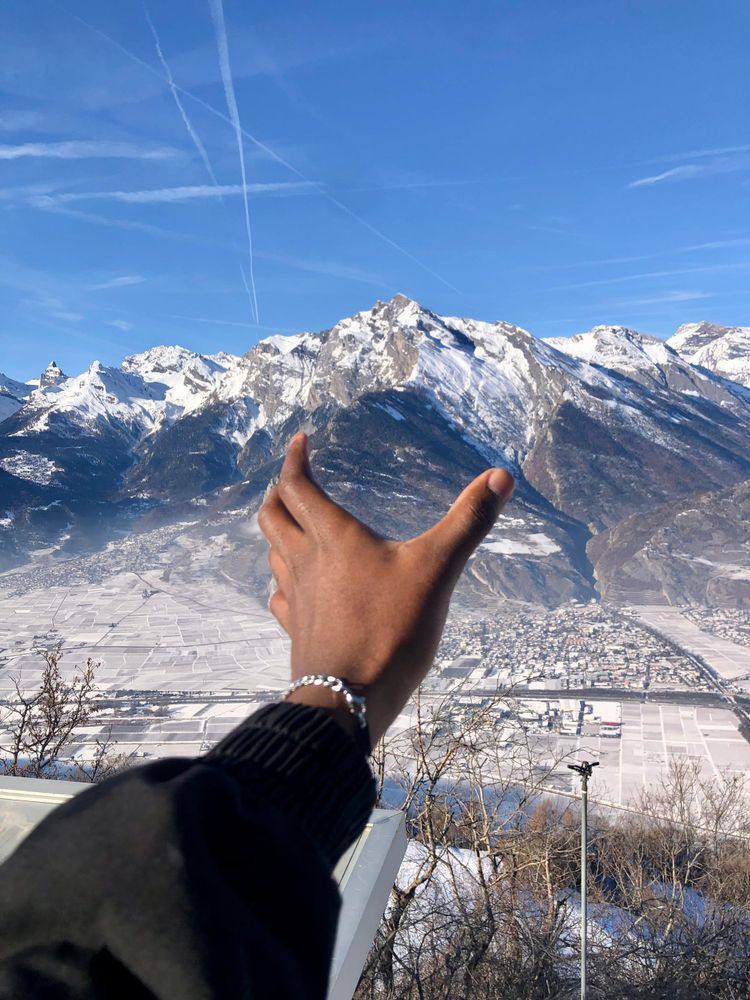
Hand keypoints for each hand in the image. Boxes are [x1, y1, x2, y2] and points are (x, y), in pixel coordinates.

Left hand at [257, 432, 514, 744]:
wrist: (348, 699)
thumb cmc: (391, 630)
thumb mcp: (437, 569)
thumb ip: (468, 521)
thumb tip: (501, 475)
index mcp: (333, 537)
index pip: (298, 486)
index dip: (294, 459)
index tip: (300, 440)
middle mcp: (305, 561)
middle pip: (273, 515)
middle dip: (279, 492)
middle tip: (290, 480)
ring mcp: (296, 597)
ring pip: (273, 552)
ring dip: (279, 532)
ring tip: (294, 525)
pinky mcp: (297, 629)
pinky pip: (280, 595)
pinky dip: (284, 579)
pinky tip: (296, 587)